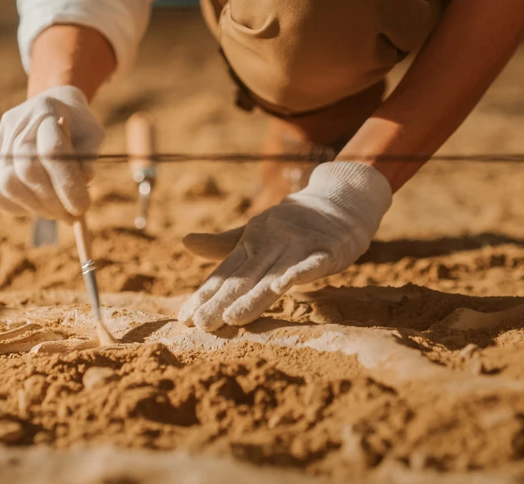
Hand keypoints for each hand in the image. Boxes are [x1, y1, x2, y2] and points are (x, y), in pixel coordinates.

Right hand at [0, 86, 104, 219]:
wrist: (55, 108)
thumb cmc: (79, 126)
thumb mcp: (93, 136)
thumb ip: (88, 160)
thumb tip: (80, 186)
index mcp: (46, 110)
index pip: (51, 151)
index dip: (67, 184)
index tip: (82, 207)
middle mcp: (17, 123)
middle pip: (26, 169)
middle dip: (52, 201)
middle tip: (72, 217)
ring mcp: (0, 141)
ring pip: (7, 184)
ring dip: (36, 207)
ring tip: (58, 213)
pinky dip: (18, 207)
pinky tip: (38, 207)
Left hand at [178, 162, 392, 330]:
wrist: (339, 200)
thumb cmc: (293, 223)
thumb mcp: (256, 232)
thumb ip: (223, 244)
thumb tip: (184, 242)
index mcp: (252, 243)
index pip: (225, 274)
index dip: (205, 295)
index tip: (185, 318)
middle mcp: (271, 244)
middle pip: (244, 279)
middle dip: (222, 302)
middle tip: (201, 325)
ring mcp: (298, 246)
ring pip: (273, 276)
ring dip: (253, 297)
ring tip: (232, 317)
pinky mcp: (326, 249)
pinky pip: (312, 263)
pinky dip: (298, 273)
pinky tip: (283, 287)